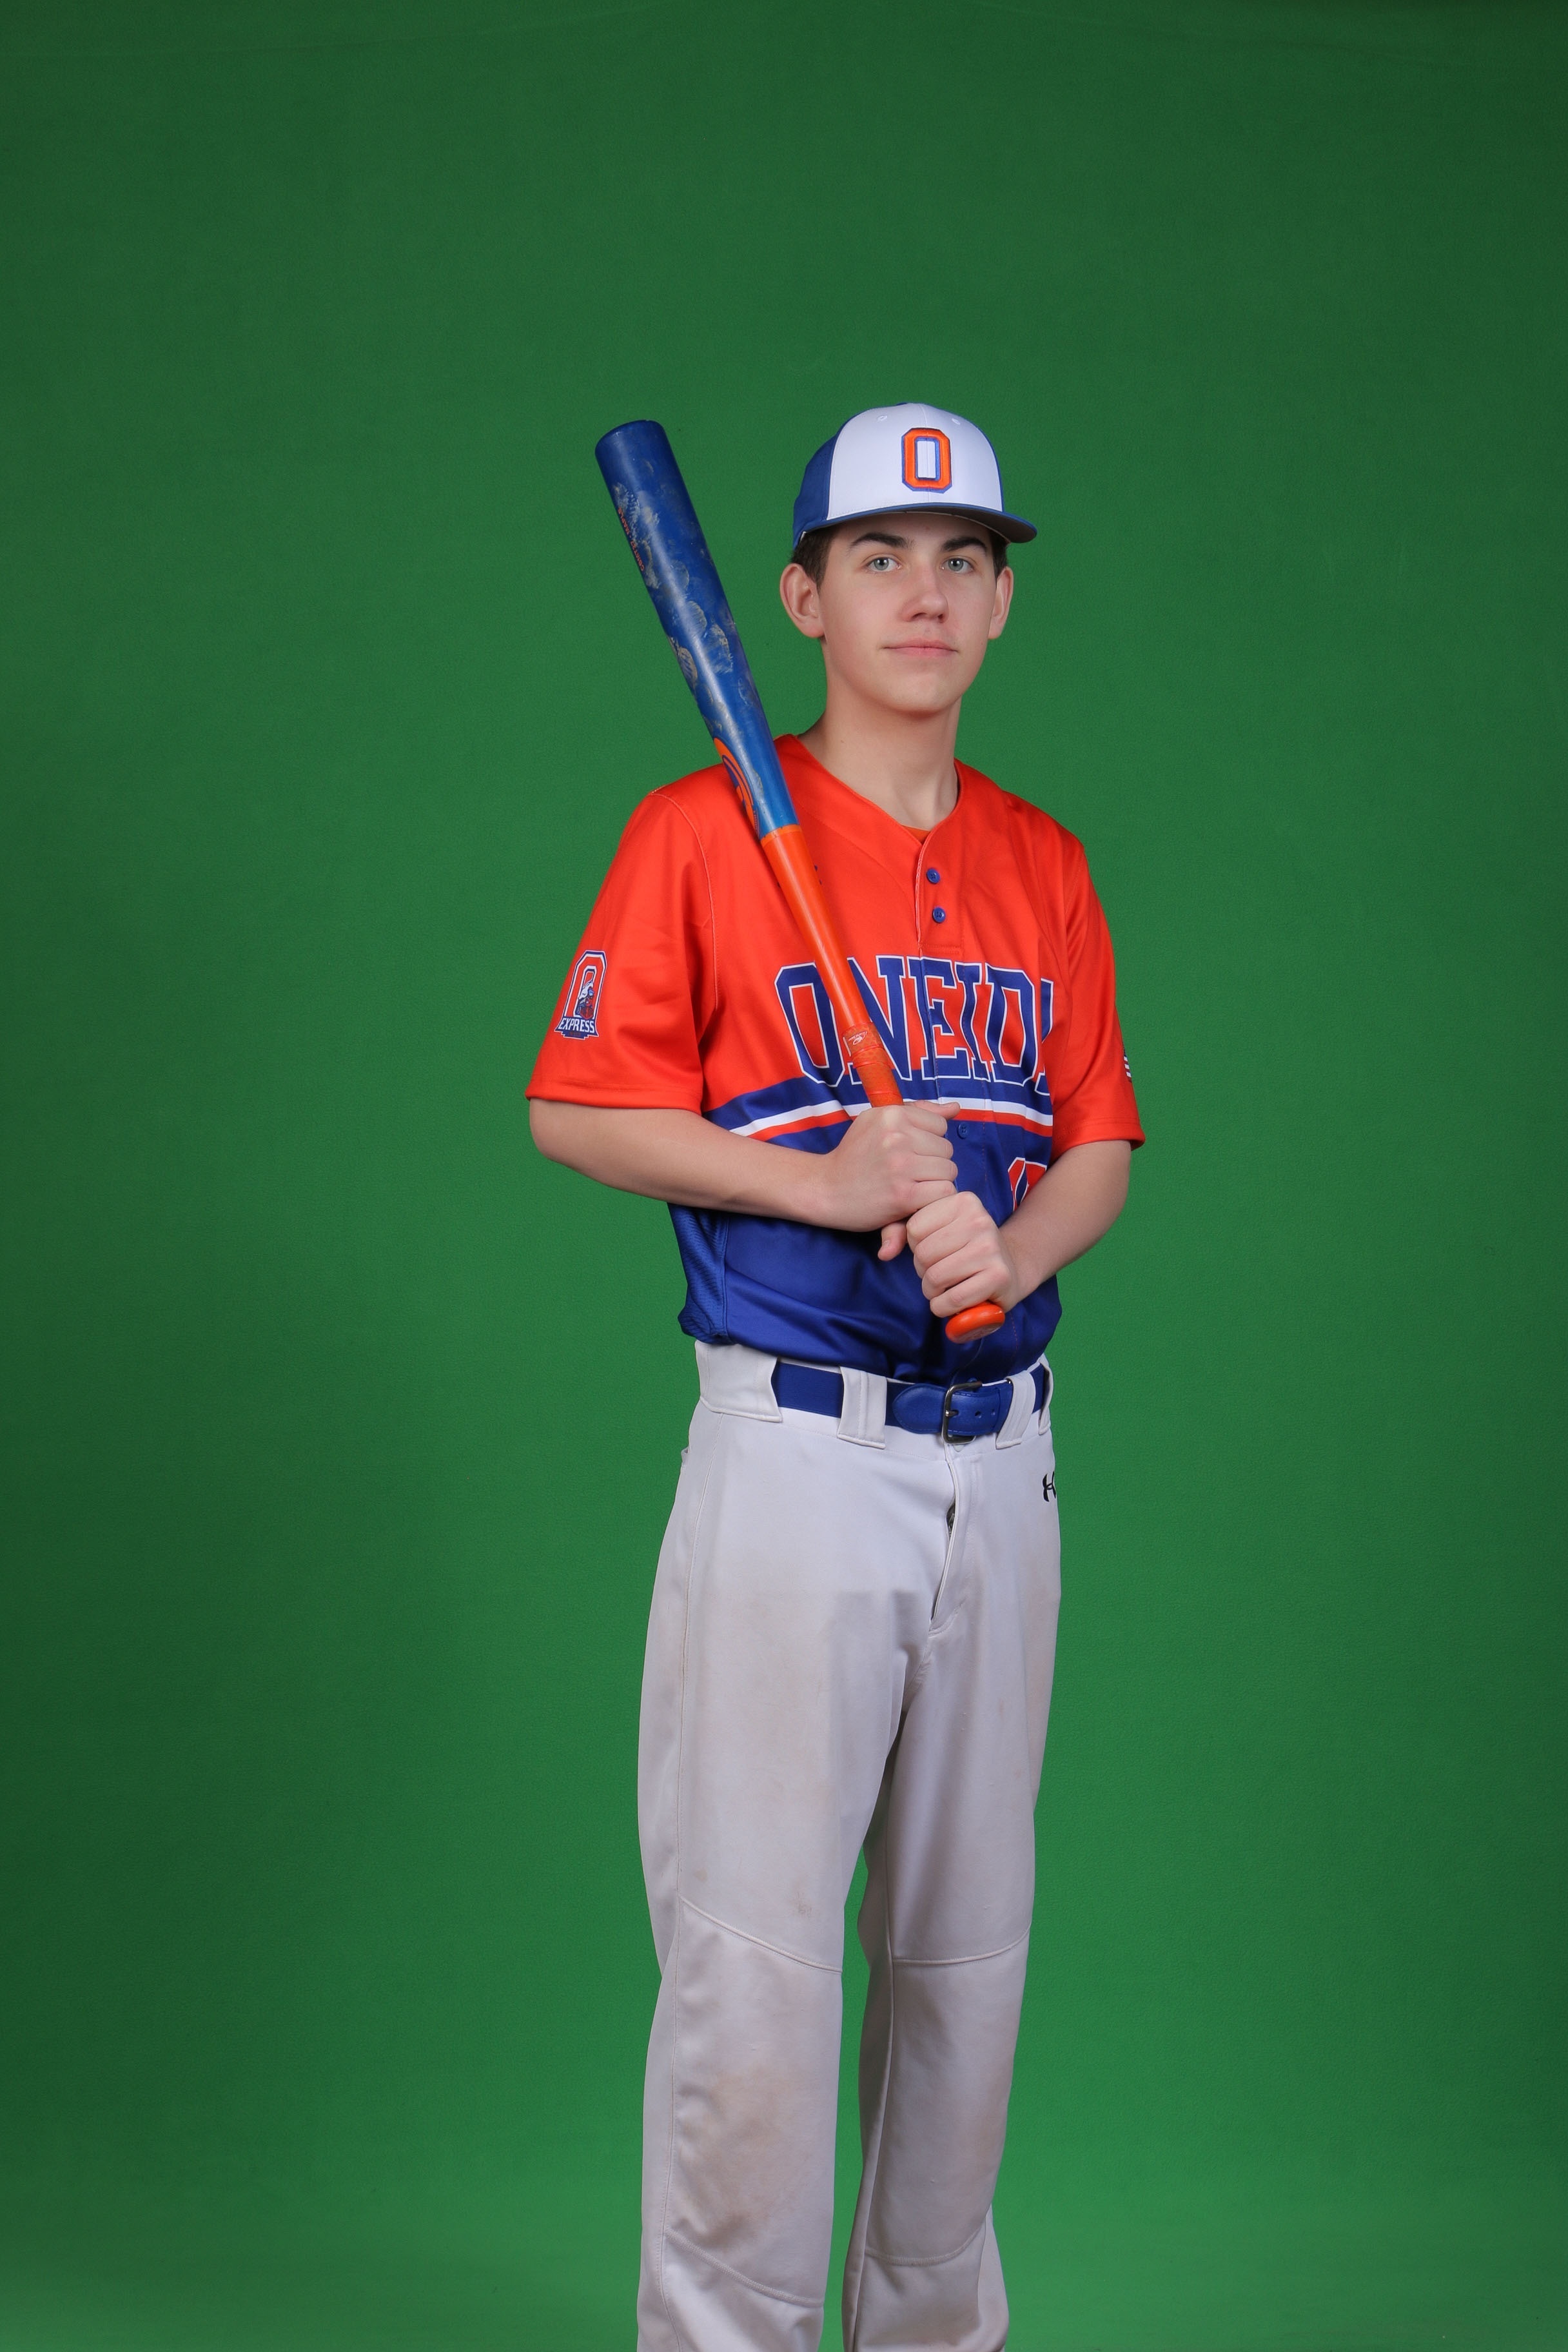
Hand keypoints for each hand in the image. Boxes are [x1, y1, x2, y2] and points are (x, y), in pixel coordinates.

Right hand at [811, 1103, 956, 1235]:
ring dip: (936, 1181)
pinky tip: (916, 1199)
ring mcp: (901, 1166)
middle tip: (910, 1171)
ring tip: (913, 1185)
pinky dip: (934, 1199)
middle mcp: (897, 1137)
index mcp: (892, 1114)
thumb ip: (919, 1112)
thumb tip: (955, 1108)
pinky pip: (943, 1192)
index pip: (940, 1124)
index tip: (910, 1151)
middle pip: (947, 1149)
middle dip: (934, 1162)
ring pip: (949, 1171)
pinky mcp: (903, 1195)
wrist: (825, 1189)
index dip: (929, 1140)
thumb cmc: (854, 1155)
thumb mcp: (878, 1122)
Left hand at [902, 1190, 1021, 1319]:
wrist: (1009, 1269)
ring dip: (933, 1292)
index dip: (916, 1247)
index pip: (913, 1228)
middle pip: (923, 1254)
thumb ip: (904, 1232)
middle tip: (940, 1272)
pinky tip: (951, 1302)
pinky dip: (944, 1307)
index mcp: (962, 1201)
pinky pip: (953, 1298)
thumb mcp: (939, 1229)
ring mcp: (990, 1247)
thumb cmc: (965, 1250)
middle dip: (923, 1271)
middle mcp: (979, 1219)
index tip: (935, 1250)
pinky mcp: (998, 1275)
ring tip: (945, 1288)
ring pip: (935, 1277)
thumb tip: (884, 1252)